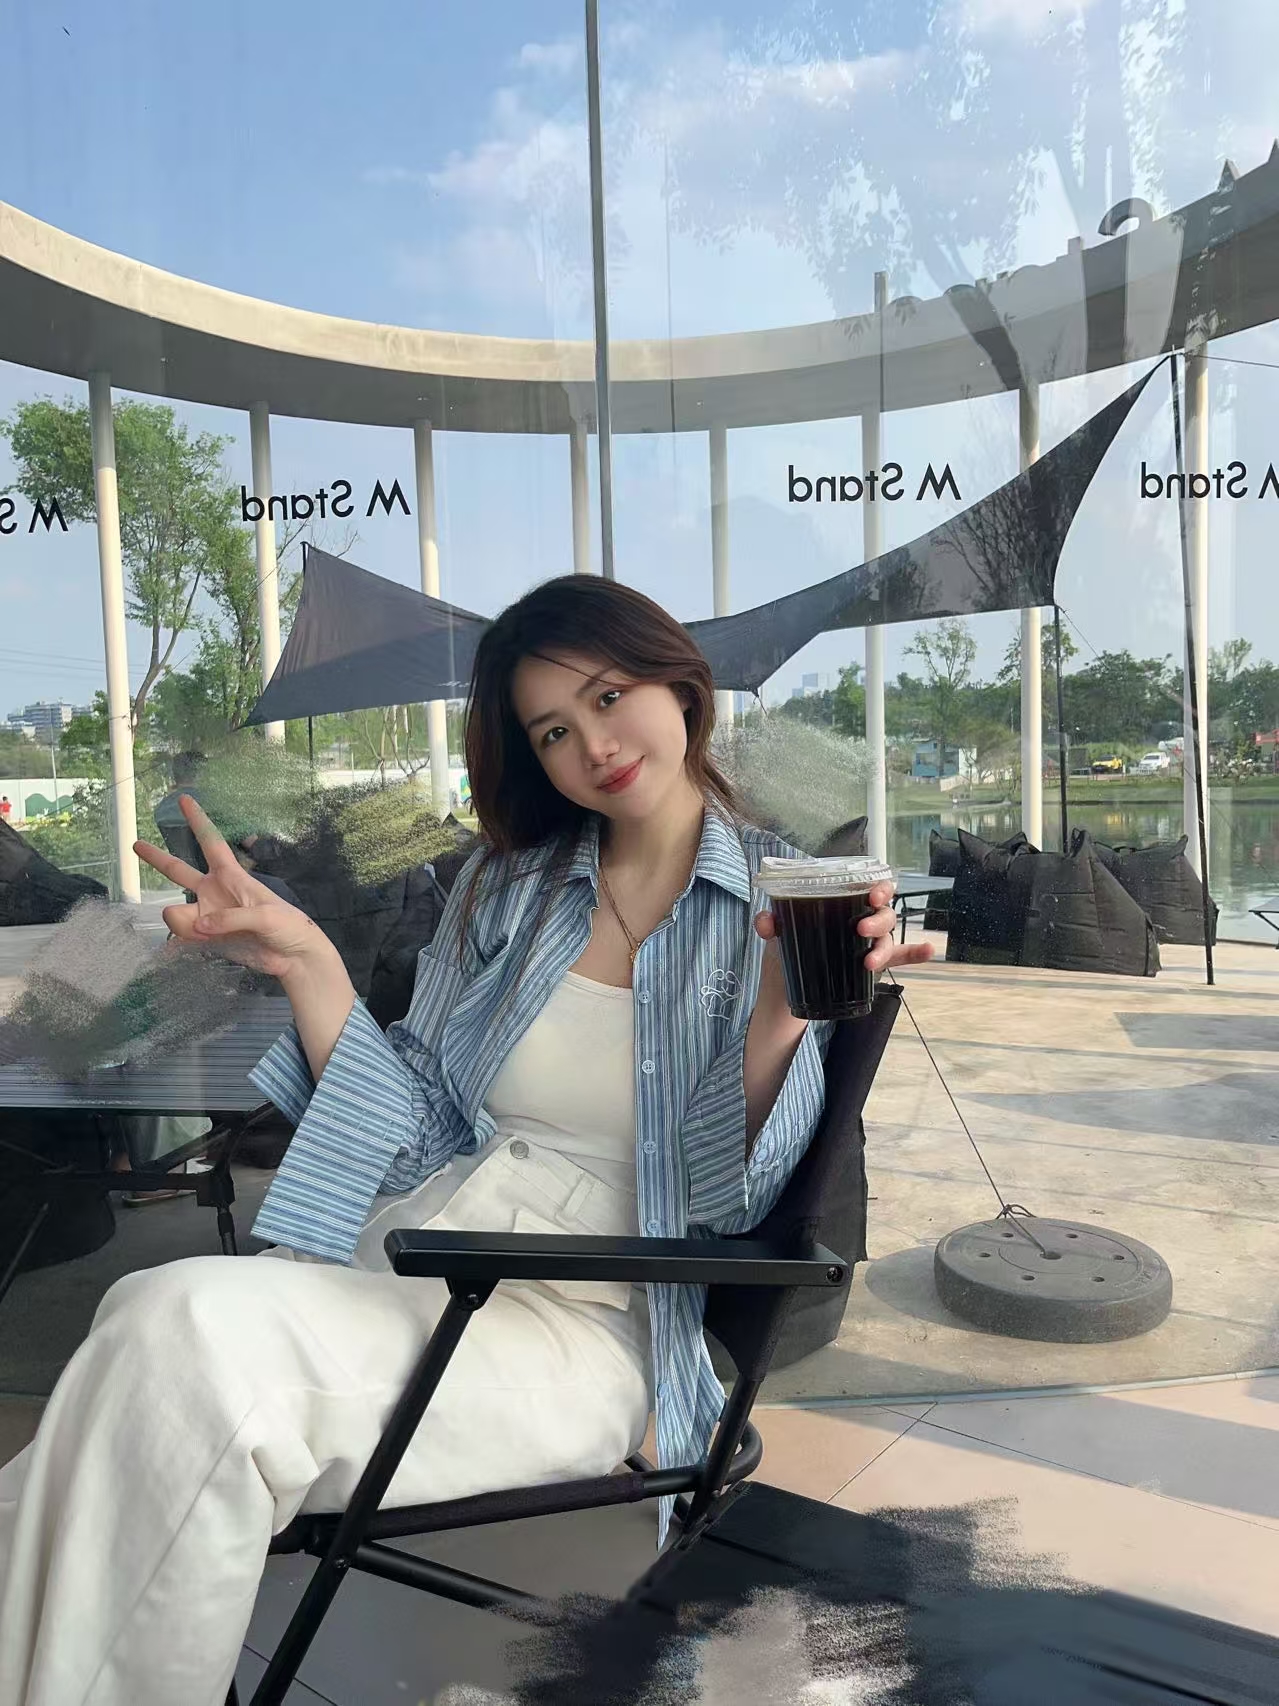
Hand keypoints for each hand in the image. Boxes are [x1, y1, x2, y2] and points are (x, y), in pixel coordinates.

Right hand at [134, 796, 334, 982]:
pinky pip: (182, 940)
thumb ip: (231, 918)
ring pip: (176, 914)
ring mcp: (208, 916)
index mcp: (232, 877)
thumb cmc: (288, 927)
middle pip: (178, 871)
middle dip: (157, 858)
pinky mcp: (207, 940)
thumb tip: (199, 925)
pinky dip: (175, 947)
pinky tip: (166, 956)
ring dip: (183, 925)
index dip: (198, 821)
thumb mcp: (266, 916)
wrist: (294, 958)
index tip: (184, 799)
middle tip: (135, 844)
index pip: (211, 842)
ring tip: (207, 936)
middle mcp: (214, 893)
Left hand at [753, 879, 933, 971]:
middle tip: (861, 930)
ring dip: (884, 947)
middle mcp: (860, 918)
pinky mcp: (871, 966)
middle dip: (877, 919)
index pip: (867, 885)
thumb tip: (766, 921)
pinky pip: (899, 957)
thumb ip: (771, 924)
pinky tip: (929, 950)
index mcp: (842, 903)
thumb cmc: (788, 949)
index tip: (871, 894)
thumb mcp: (777, 935)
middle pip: (882, 912)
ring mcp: (868, 943)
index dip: (878, 885)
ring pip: (888, 938)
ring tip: (869, 963)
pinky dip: (916, 954)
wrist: (786, 988)